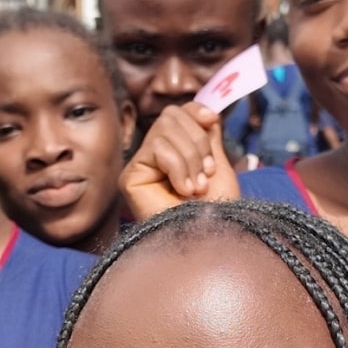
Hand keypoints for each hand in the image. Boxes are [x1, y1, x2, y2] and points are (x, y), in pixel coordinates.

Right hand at [120, 103, 240, 220]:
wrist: (209, 238)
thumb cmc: (217, 210)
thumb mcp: (218, 164)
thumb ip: (208, 135)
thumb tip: (206, 109)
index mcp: (174, 153)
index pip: (178, 113)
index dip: (195, 111)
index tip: (212, 121)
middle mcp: (153, 158)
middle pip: (171, 116)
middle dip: (197, 143)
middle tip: (205, 175)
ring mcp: (139, 168)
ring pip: (164, 128)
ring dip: (191, 158)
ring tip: (196, 187)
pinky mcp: (129, 178)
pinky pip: (156, 148)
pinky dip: (178, 167)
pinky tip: (183, 191)